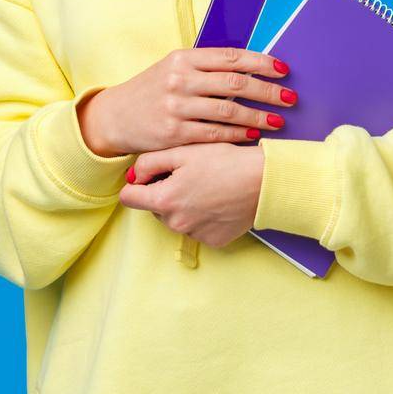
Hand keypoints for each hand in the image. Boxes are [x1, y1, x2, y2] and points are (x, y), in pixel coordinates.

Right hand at [77, 47, 295, 156]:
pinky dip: (238, 135)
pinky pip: (214, 134)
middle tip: (290, 97)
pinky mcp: (174, 133)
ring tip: (279, 120)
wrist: (115, 117)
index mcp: (183, 58)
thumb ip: (206, 67)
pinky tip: (254, 135)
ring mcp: (176, 107)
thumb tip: (250, 68)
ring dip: (258, 116)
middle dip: (267, 91)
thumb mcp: (173, 68)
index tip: (283, 69)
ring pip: (228, 111)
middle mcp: (180, 79)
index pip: (230, 57)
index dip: (260, 62)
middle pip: (235, 83)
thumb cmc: (152, 90)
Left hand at [117, 143, 264, 246]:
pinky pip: (197, 228)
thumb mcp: (183, 152)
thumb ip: (149, 162)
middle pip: (154, 208)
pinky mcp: (213, 241)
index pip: (129, 198)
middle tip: (189, 175)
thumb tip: (133, 176)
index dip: (138, 183)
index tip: (152, 175)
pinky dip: (202, 217)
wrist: (263, 180)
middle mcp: (176, 223)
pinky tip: (217, 201)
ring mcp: (195, 234)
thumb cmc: (224, 161)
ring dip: (183, 205)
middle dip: (165, 193)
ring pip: (176, 218)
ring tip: (206, 187)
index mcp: (164, 200)